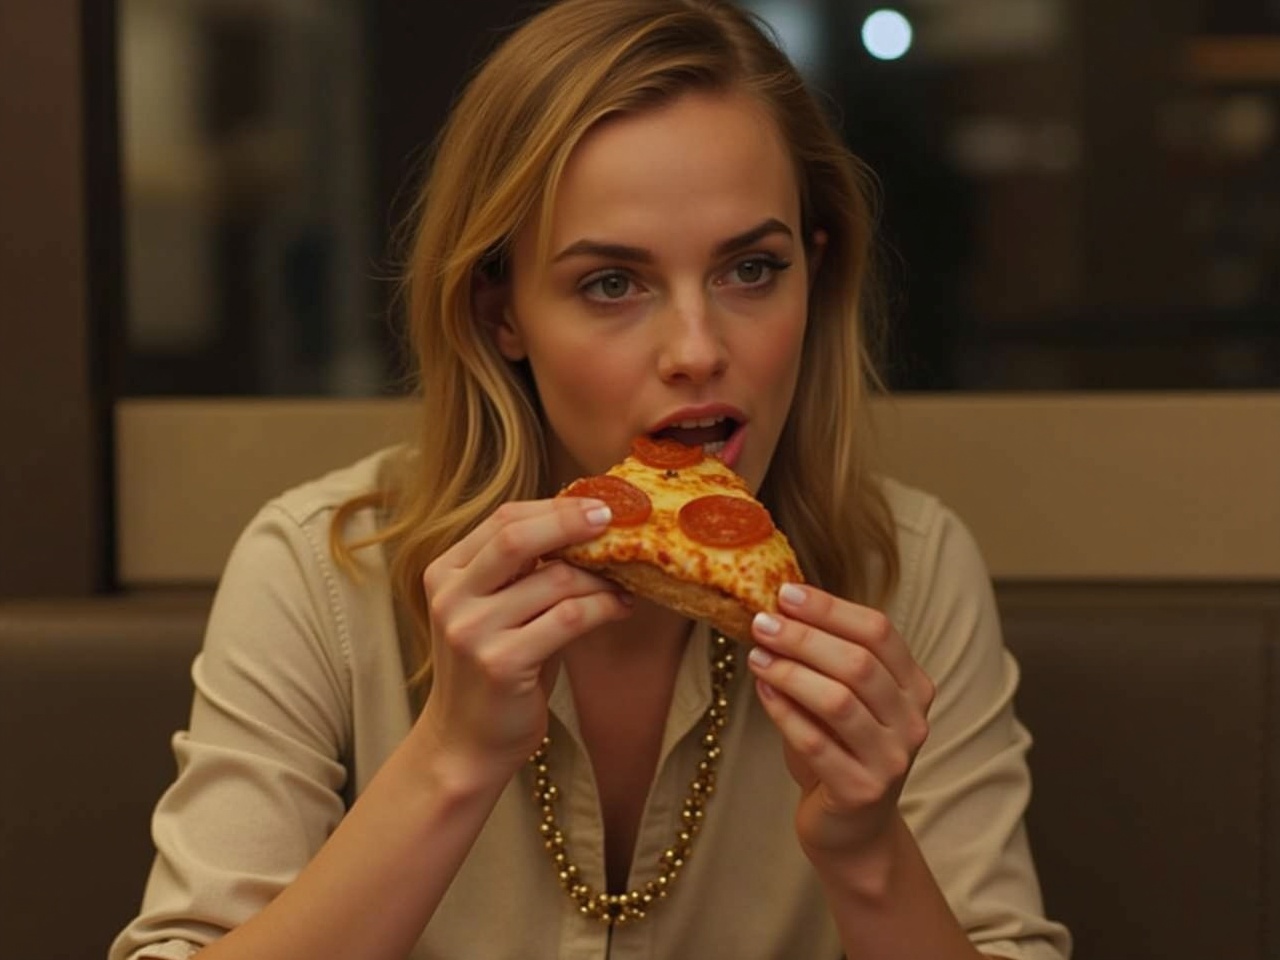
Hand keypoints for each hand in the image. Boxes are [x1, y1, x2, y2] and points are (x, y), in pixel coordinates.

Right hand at [416, 497, 631, 782]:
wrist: (465, 743)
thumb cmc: (491, 670)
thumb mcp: (494, 610)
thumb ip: (522, 570)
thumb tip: (587, 525)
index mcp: (445, 573)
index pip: (502, 520)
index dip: (553, 507)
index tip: (597, 504)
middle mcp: (451, 597)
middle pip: (517, 537)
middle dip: (571, 522)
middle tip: (613, 520)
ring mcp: (473, 631)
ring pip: (554, 579)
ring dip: (600, 578)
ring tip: (624, 583)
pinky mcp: (502, 664)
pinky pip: (569, 618)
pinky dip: (604, 607)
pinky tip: (621, 608)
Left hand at [746, 584, 934, 860]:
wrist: (850, 827)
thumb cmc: (839, 748)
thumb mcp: (842, 695)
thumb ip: (825, 657)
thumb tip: (777, 606)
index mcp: (914, 685)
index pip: (879, 632)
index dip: (831, 609)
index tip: (785, 593)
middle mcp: (912, 720)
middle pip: (859, 663)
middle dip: (804, 637)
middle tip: (762, 623)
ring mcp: (892, 759)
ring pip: (839, 701)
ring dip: (791, 672)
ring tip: (756, 656)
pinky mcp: (862, 791)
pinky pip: (816, 743)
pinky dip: (784, 712)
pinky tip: (763, 691)